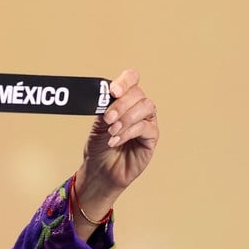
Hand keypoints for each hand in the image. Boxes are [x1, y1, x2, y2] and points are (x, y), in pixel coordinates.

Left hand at [80, 69, 158, 197]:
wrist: (100, 169)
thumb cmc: (98, 146)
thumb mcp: (97, 123)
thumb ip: (104, 108)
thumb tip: (106, 96)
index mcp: (123, 99)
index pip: (131, 79)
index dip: (125, 81)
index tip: (113, 91)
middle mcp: (137, 107)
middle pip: (138, 94)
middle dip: (120, 105)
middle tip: (107, 118)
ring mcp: (146, 121)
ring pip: (145, 107)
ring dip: (126, 118)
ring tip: (112, 131)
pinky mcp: (151, 137)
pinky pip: (146, 127)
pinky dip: (128, 132)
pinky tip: (116, 140)